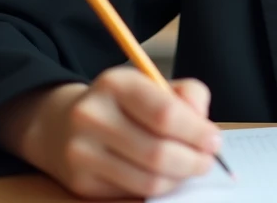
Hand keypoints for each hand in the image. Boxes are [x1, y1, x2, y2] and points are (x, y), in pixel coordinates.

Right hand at [4, 69, 222, 198]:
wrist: (61, 124)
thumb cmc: (123, 104)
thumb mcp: (152, 85)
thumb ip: (187, 96)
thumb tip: (205, 127)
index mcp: (116, 84)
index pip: (165, 114)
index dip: (196, 132)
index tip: (215, 141)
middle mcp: (92, 116)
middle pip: (157, 152)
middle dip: (193, 161)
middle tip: (207, 161)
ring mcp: (82, 152)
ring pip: (147, 181)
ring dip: (178, 179)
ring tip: (189, 169)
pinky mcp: (80, 183)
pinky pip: (132, 194)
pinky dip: (158, 189)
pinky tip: (165, 176)